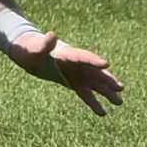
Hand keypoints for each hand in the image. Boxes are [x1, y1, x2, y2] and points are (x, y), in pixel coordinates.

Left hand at [7, 29, 124, 116]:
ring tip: (120, 102)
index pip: (82, 56)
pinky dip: (94, 102)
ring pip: (94, 83)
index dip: (93, 60)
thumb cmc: (28, 49)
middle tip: (120, 87)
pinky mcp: (72, 82)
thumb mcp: (33, 49)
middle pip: (94, 71)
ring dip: (106, 92)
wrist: (26, 52)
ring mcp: (75, 73)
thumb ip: (44, 44)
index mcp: (66, 53)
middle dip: (106, 79)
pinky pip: (85, 93)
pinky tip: (103, 112)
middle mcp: (75, 64)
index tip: (106, 64)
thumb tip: (52, 34)